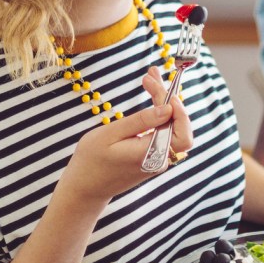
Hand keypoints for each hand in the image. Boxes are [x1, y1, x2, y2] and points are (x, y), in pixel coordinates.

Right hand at [60, 69, 193, 202]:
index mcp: (150, 154)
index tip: (162, 87)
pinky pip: (163, 131)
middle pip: (178, 125)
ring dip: (163, 101)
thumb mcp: (111, 135)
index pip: (178, 130)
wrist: (84, 188)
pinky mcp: (152, 157)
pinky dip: (159, 113)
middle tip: (150, 75)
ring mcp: (158, 159)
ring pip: (172, 126)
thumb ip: (140, 121)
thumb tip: (168, 109)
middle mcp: (159, 159)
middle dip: (167, 97)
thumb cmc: (91, 161)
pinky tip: (151, 96)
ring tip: (149, 79)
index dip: (177, 108)